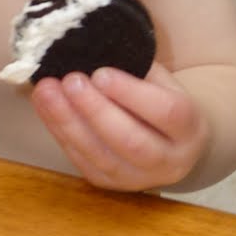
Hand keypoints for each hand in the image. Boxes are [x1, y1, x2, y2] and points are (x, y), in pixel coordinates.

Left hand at [31, 62, 208, 192]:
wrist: (171, 143)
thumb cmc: (164, 101)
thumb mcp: (165, 83)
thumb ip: (138, 71)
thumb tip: (95, 50)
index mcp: (190, 129)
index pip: (165, 113)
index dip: (131, 93)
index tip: (100, 73)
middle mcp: (169, 161)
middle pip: (131, 140)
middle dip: (95, 110)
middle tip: (70, 81)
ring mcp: (138, 178)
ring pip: (100, 155)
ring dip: (68, 121)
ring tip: (46, 91)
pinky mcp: (109, 184)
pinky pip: (81, 160)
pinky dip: (59, 132)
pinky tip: (45, 107)